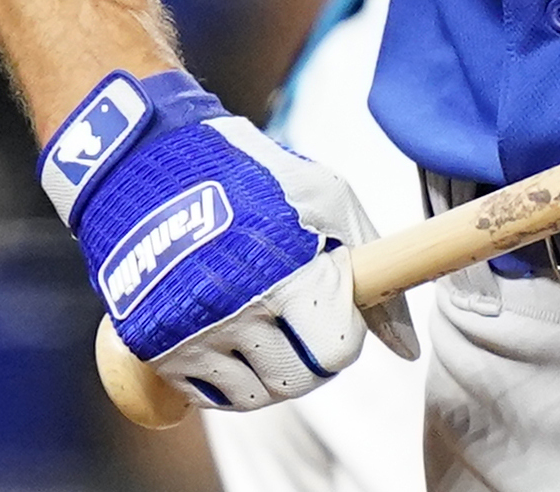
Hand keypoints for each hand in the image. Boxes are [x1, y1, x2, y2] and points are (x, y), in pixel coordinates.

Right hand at [39, 69, 416, 410]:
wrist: (152, 164)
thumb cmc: (255, 178)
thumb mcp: (327, 200)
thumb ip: (372, 270)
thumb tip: (407, 350)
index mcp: (286, 275)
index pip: (336, 351)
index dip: (343, 332)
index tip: (332, 306)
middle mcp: (237, 313)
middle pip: (297, 380)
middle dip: (309, 357)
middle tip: (299, 320)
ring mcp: (191, 334)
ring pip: (253, 396)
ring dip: (266, 371)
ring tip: (261, 324)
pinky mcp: (154, 347)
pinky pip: (207, 396)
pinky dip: (224, 380)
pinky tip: (228, 340)